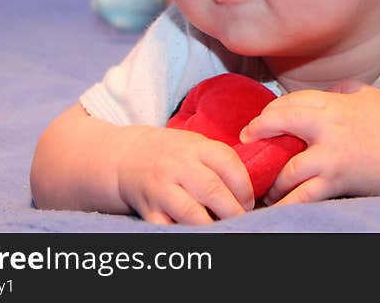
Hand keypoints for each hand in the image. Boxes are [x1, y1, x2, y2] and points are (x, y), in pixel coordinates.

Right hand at [116, 126, 254, 224]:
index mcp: (196, 146)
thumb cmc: (173, 153)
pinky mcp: (148, 209)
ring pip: (192, 213)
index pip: (228, 163)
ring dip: (213, 226)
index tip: (249, 201)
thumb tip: (252, 190)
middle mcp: (178, 165)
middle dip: (233, 210)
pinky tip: (198, 233)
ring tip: (224, 229)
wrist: (128, 157)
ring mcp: (161, 188)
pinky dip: (185, 233)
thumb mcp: (196, 145)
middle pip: (213, 190)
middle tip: (242, 219)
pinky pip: (169, 228)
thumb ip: (220, 162)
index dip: (245, 187)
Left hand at [238, 80, 379, 205]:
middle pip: (280, 123)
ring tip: (263, 183)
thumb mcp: (363, 93)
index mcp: (332, 105)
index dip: (269, 111)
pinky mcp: (335, 182)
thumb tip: (315, 96)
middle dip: (258, 131)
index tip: (258, 121)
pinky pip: (303, 196)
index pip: (289, 102)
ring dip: (270, 177)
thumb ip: (337, 90)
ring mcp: (329, 158)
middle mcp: (326, 128)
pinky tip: (274, 204)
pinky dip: (285, 202)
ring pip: (286, 169)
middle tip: (246, 143)